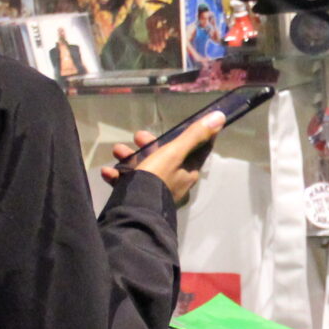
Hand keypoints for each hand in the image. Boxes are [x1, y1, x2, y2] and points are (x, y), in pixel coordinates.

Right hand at [105, 112, 224, 204]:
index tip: (189, 124)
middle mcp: (175, 182)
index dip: (195, 136)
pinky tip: (107, 172)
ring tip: (116, 151)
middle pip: (165, 157)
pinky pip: (129, 184)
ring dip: (128, 158)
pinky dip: (117, 176)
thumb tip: (220, 117)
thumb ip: (194, 135)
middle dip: (148, 144)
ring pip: (144, 169)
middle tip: (136, 136)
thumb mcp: (174, 152)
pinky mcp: (139, 200)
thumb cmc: (156, 178)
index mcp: (187, 172)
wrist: (135, 211)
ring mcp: (157, 192)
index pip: (198, 150)